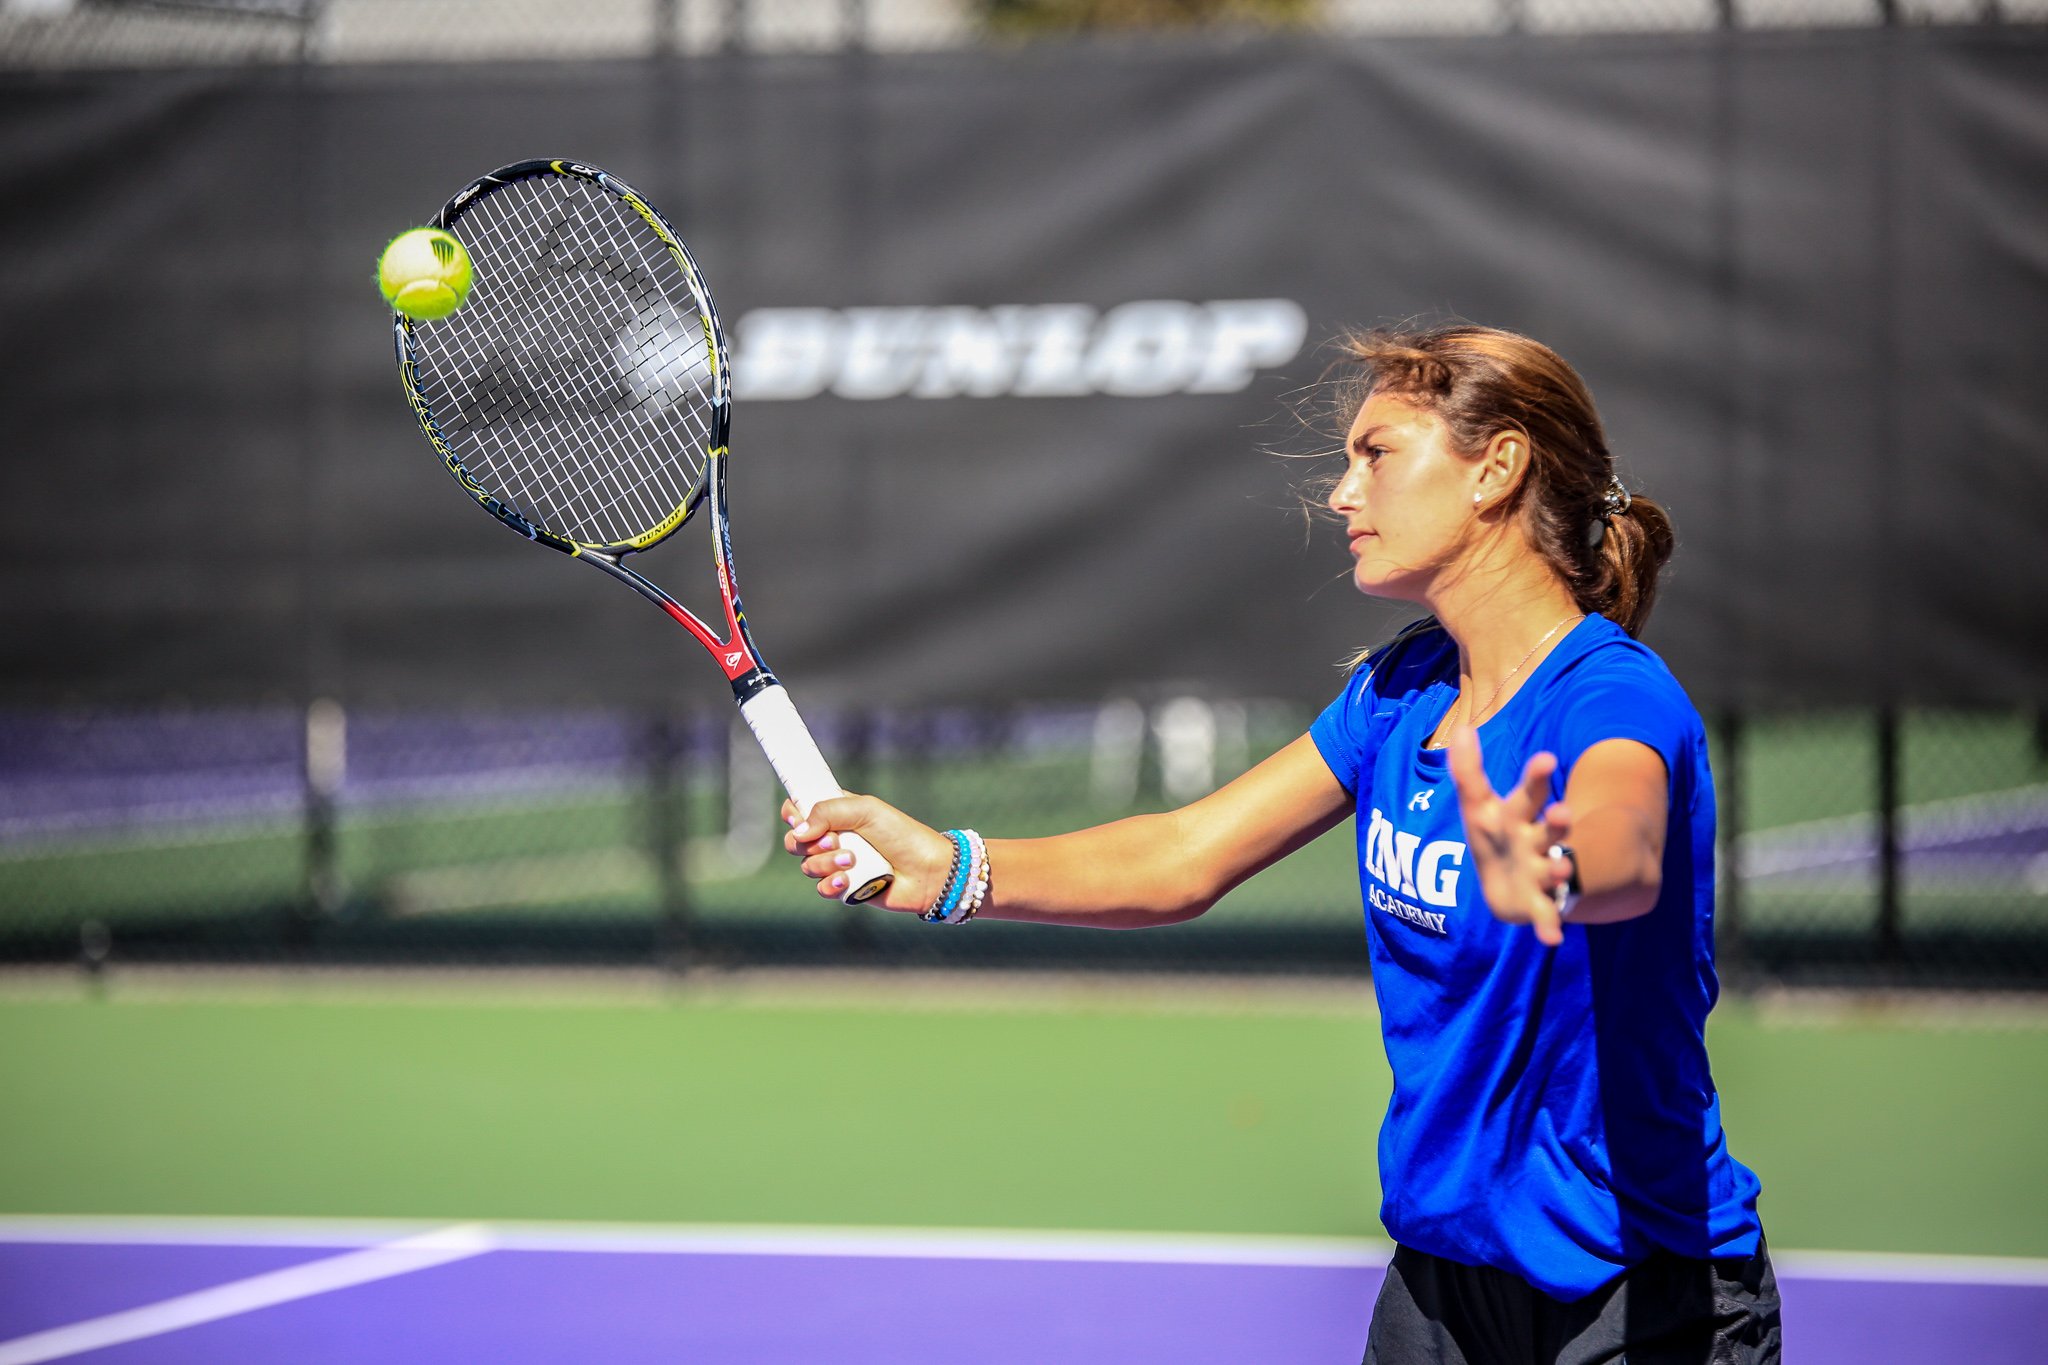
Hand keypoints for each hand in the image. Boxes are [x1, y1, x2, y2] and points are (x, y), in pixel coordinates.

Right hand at [781, 795, 955, 913]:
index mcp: (837, 813)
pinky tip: (849, 881)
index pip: (799, 810)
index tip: (798, 817)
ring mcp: (838, 864)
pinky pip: (822, 889)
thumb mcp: (866, 810)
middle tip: (834, 840)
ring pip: (808, 866)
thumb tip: (798, 830)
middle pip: (796, 841)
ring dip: (826, 863)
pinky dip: (832, 885)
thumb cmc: (902, 834)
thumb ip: (828, 812)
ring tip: (853, 860)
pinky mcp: (845, 888)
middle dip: (809, 843)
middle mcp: (834, 838)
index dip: (793, 814)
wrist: (926, 871)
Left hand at [1446, 728, 1575, 946]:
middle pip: (1549, 828)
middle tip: (1564, 812)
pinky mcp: (1537, 903)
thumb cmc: (1495, 837)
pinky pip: (1546, 915)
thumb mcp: (1478, 805)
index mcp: (1520, 816)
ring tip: (1562, 867)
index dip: (1537, 776)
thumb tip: (1463, 728)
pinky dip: (1548, 926)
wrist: (1510, 886)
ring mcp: (1540, 872)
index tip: (1547, 758)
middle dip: (1558, 821)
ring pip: (1553, 868)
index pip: (1530, 792)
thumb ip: (1469, 770)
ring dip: (1558, 867)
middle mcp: (1537, 841)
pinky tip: (1552, 939)